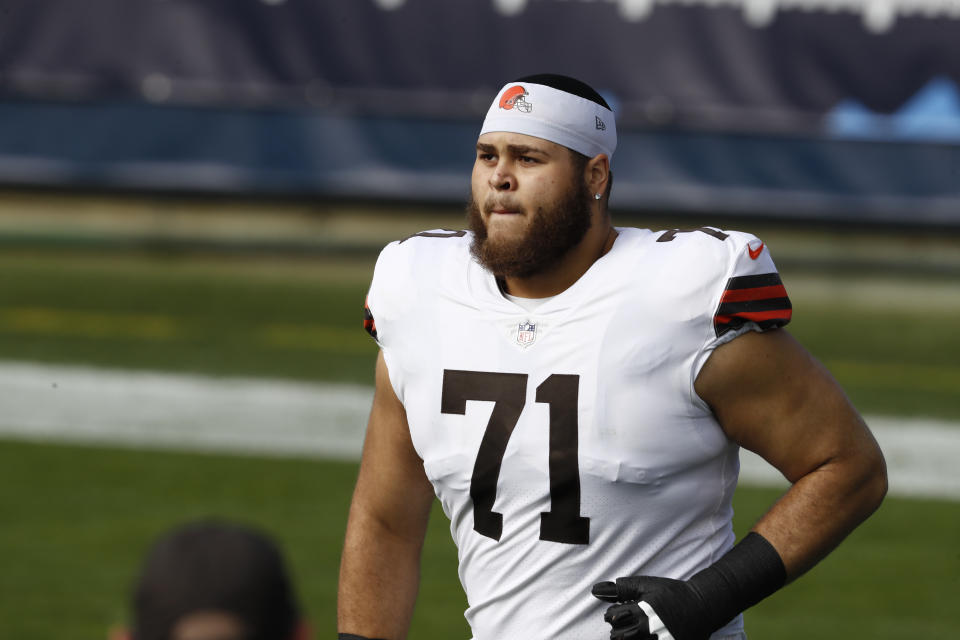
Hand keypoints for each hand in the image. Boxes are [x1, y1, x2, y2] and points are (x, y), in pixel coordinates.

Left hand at [592, 576, 713, 639]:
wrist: (702, 606)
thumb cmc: (672, 593)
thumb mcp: (646, 585)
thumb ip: (621, 589)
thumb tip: (596, 590)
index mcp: (643, 612)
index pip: (613, 618)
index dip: (611, 615)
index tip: (618, 613)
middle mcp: (651, 630)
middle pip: (619, 637)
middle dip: (618, 631)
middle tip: (625, 626)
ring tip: (635, 633)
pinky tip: (643, 638)